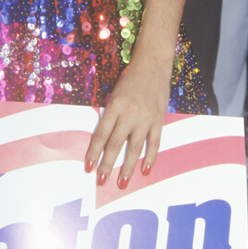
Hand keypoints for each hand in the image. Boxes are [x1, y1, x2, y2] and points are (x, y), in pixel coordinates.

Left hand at [85, 60, 170, 185]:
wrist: (152, 66)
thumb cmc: (128, 81)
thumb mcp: (113, 96)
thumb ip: (110, 117)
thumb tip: (103, 141)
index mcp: (114, 107)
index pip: (101, 135)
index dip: (94, 153)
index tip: (88, 167)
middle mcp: (129, 114)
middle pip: (116, 144)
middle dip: (107, 164)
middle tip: (101, 180)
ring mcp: (146, 118)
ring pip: (135, 147)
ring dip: (128, 167)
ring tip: (122, 182)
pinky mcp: (159, 120)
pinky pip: (155, 142)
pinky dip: (150, 157)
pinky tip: (145, 170)